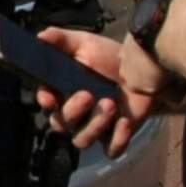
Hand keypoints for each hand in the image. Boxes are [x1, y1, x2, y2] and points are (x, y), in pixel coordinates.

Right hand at [40, 24, 171, 156]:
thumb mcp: (85, 44)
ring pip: (82, 140)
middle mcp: (75, 114)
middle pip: (61, 124)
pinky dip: (117, 139)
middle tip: (88, 94)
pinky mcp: (116, 137)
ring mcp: (95, 128)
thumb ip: (61, 40)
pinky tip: (124, 122)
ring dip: (94, 125)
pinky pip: (111, 150)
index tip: (50, 96)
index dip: (45, 102)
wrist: (144, 70)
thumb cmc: (109, 58)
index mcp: (62, 93)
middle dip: (73, 110)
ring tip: (111, 104)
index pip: (46, 103)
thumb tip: (40, 36)